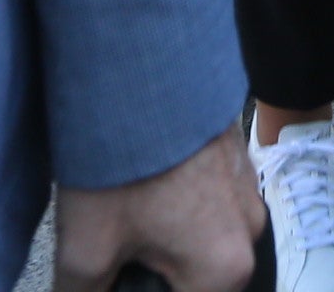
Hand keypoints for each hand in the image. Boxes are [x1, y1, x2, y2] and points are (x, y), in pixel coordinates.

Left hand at [52, 124, 264, 291]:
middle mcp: (248, 231)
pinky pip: (205, 199)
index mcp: (224, 268)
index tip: (110, 278)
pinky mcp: (234, 156)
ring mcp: (245, 189)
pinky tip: (135, 181)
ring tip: (117, 211)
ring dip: (160, 238)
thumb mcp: (85, 249)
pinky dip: (172, 202)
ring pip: (198, 238)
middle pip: (192, 279)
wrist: (141, 64)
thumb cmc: (122, 156)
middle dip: (148, 271)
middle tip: (107, 252)